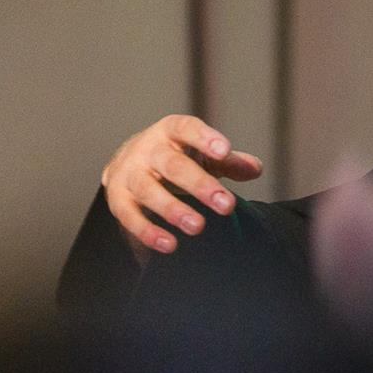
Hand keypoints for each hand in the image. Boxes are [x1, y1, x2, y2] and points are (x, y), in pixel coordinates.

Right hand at [102, 115, 263, 255]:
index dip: (205, 138)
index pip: (187, 128)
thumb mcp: (202, 154)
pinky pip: (129, 216)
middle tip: (226, 205)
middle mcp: (147, 149)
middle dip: (200, 185)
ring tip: (198, 227)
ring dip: (173, 210)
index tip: (224, 151)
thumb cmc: (176, 156)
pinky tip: (170, 244)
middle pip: (172, 165)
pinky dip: (148, 232)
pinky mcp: (117, 199)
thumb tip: (255, 169)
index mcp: (171, 131)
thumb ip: (229, 162)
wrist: (129, 163)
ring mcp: (129, 173)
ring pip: (149, 190)